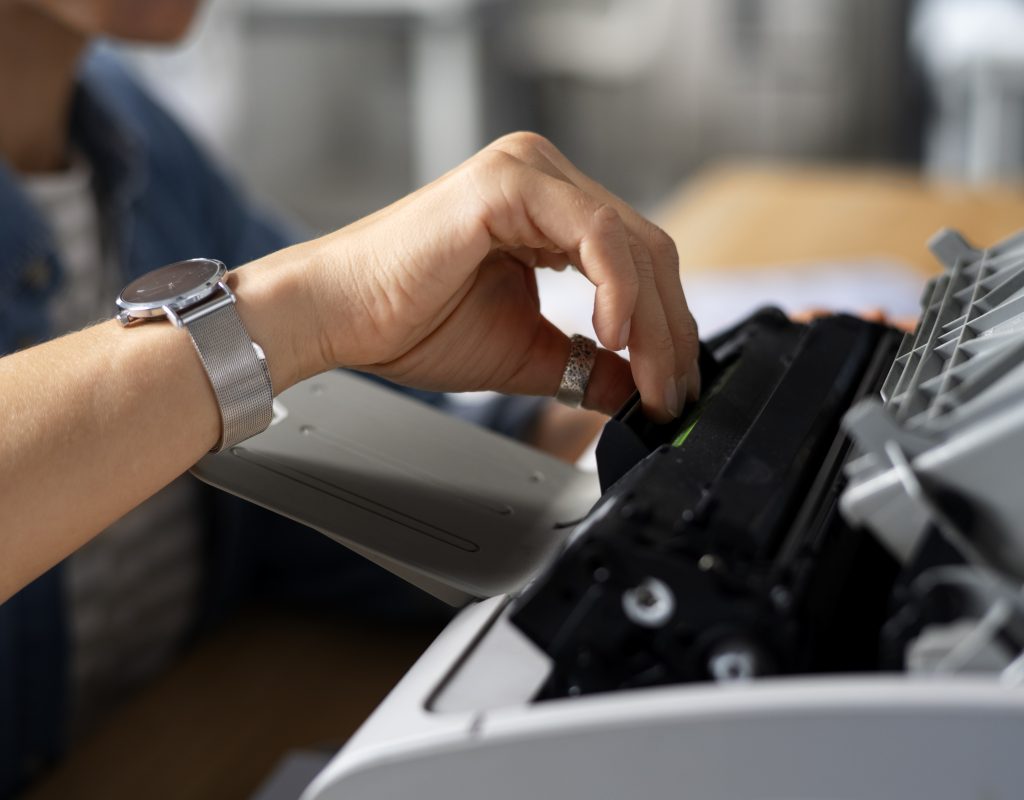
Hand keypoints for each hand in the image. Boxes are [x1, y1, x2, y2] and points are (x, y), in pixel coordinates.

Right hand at [255, 133, 699, 421]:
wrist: (340, 315)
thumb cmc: (410, 323)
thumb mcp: (525, 352)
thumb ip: (585, 365)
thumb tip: (635, 393)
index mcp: (548, 210)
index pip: (637, 262)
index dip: (665, 330)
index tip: (670, 390)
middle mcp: (545, 179)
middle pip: (647, 251)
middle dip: (669, 333)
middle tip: (671, 395)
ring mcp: (528, 172)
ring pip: (632, 243)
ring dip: (653, 322)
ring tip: (651, 381)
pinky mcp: (509, 183)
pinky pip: (596, 233)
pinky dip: (618, 289)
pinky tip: (614, 336)